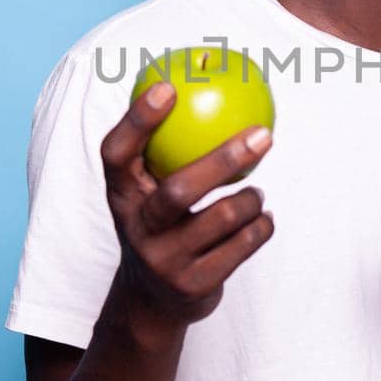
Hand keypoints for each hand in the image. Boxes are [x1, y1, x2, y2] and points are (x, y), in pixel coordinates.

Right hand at [100, 82, 275, 326]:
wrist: (153, 300)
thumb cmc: (160, 223)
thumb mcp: (148, 190)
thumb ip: (166, 147)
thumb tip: (205, 80)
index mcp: (121, 196)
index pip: (117, 154)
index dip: (138, 119)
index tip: (169, 86)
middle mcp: (136, 229)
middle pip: (178, 191)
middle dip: (223, 160)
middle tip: (263, 134)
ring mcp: (165, 261)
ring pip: (221, 219)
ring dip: (250, 199)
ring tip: (255, 191)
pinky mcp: (194, 285)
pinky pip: (242, 247)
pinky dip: (260, 227)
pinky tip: (264, 219)